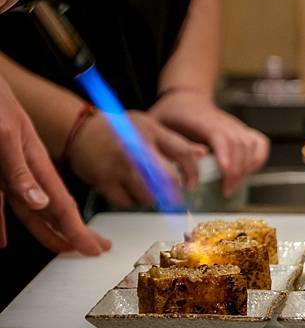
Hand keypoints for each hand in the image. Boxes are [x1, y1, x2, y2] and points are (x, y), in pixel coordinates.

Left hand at [0, 76, 109, 253]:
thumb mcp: (6, 134)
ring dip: (45, 230)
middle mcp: (26, 170)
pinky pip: (0, 202)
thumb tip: (41, 203)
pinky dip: (2, 223)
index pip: (62, 202)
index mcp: (36, 160)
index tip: (93, 247)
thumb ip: (21, 170)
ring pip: (29, 210)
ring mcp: (8, 173)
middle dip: (72, 230)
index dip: (78, 228)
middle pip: (53, 209)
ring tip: (60, 247)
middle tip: (91, 248)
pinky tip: (3, 237)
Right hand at [68, 109, 206, 207]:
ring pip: (147, 194)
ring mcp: (120, 165)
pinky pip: (125, 201)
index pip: (183, 153)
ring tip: (146, 192)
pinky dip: (130, 201)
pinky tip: (128, 192)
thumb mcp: (148, 126)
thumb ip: (174, 141)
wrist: (79, 129)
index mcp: (152, 132)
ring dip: (151, 199)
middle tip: (174, 200)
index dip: (193, 173)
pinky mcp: (104, 179)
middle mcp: (138, 148)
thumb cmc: (116, 128)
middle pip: (168, 178)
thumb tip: (202, 153)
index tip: (191, 184)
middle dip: (175, 195)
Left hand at [150, 92, 269, 195]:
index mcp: (200, 119)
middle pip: (238, 143)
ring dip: (246, 168)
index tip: (225, 170)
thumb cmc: (171, 114)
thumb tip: (184, 166)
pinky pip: (259, 143)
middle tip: (225, 190)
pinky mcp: (241, 130)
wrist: (185, 98)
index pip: (219, 134)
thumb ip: (170, 145)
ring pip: (250, 144)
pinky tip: (247, 172)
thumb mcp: (159, 126)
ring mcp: (233, 125)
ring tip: (232, 186)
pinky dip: (258, 159)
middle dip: (236, 169)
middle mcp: (222, 121)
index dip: (225, 152)